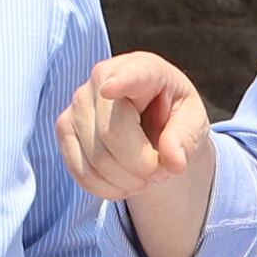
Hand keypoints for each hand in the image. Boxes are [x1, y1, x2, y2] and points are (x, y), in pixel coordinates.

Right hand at [60, 54, 210, 205]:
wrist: (150, 122)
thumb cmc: (173, 115)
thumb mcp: (193, 122)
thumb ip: (186, 138)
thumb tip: (174, 161)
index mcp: (144, 67)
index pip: (132, 74)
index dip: (121, 82)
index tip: (110, 89)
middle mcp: (103, 77)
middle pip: (113, 133)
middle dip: (142, 165)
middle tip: (161, 170)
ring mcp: (78, 102)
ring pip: (96, 158)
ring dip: (128, 181)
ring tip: (145, 175)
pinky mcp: (64, 128)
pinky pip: (81, 172)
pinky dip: (107, 189)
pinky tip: (123, 183)